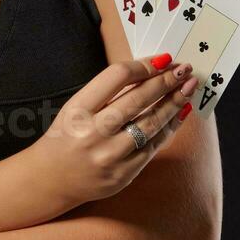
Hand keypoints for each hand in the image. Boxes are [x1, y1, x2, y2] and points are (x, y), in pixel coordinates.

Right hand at [28, 54, 195, 207]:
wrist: (51, 179)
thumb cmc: (66, 136)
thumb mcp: (76, 107)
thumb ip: (107, 93)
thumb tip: (149, 73)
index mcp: (78, 109)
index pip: (117, 77)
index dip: (144, 65)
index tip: (162, 59)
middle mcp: (92, 133)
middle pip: (138, 99)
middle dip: (165, 81)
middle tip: (184, 69)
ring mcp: (109, 156)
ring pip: (151, 124)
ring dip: (173, 103)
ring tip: (188, 88)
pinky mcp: (123, 175)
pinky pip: (153, 147)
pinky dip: (169, 128)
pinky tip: (179, 114)